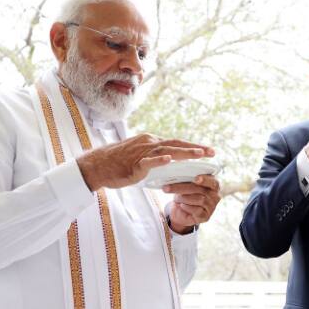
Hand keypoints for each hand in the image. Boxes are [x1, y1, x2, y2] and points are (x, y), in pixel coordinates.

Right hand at [76, 133, 214, 190]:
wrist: (96, 166)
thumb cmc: (117, 164)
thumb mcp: (140, 159)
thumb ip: (154, 160)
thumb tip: (168, 165)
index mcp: (150, 142)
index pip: (176, 143)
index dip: (192, 146)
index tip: (207, 151)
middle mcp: (148, 143)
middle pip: (176, 144)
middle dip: (195, 148)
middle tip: (212, 152)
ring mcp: (141, 152)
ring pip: (167, 150)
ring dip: (184, 152)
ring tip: (199, 155)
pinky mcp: (134, 163)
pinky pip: (149, 160)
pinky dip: (160, 159)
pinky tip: (171, 159)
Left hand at [163, 175, 220, 233]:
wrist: (181, 212)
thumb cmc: (185, 194)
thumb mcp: (186, 184)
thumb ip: (187, 179)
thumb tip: (175, 173)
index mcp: (213, 184)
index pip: (212, 182)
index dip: (204, 179)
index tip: (195, 179)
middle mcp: (215, 196)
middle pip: (201, 190)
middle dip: (182, 188)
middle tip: (167, 188)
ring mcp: (212, 207)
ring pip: (199, 200)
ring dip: (184, 198)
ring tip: (176, 198)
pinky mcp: (206, 216)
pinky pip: (197, 210)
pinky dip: (187, 207)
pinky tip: (182, 205)